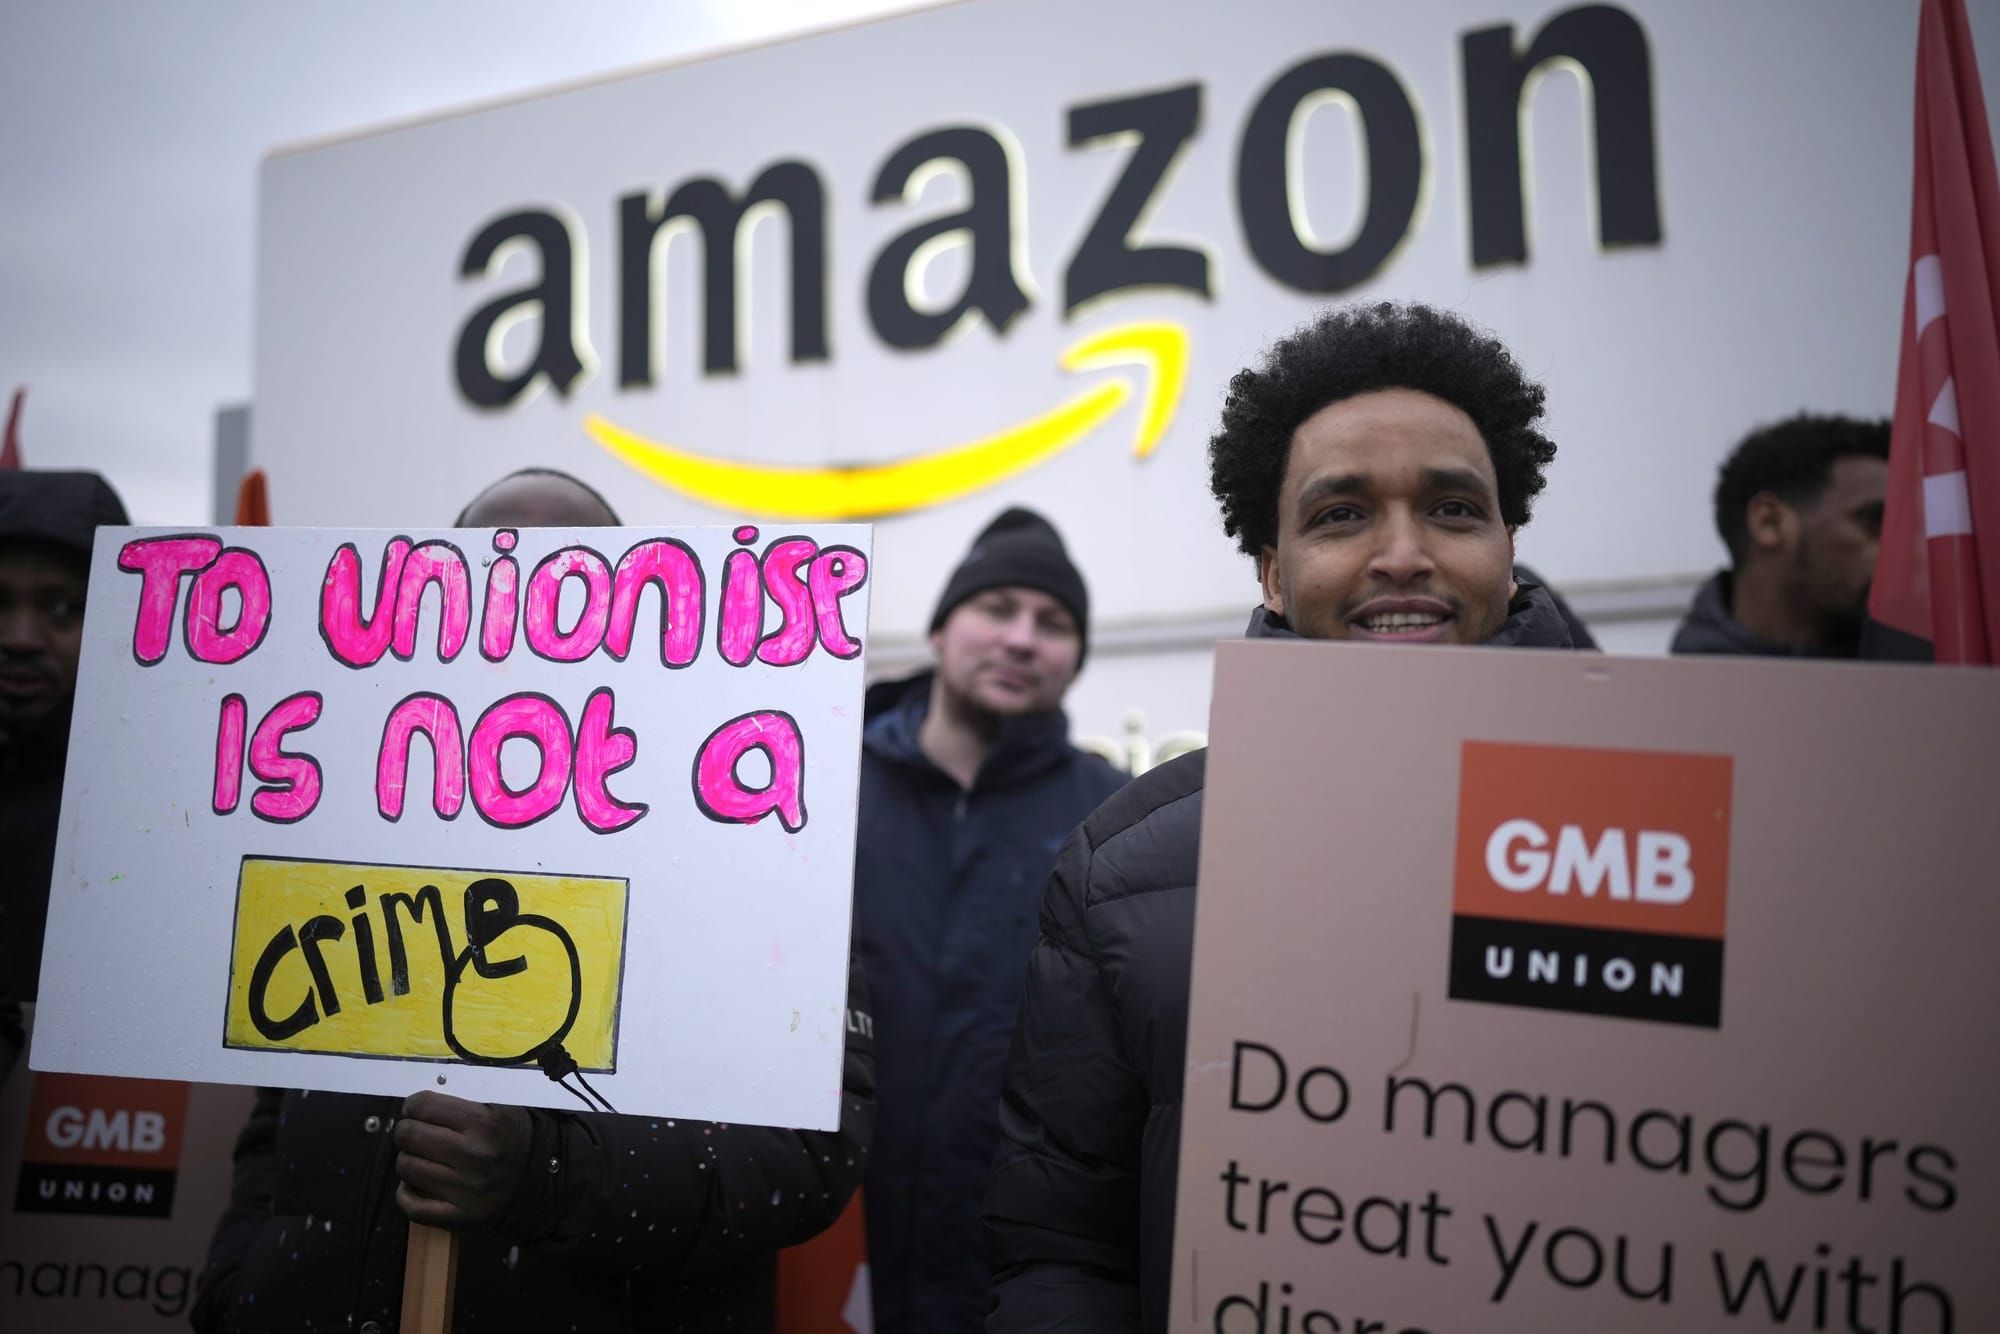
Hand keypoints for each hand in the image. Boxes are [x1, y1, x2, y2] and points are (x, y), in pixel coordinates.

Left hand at [393, 1091, 532, 1229]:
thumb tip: (415, 1104)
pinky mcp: (460, 1217)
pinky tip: (417, 1183)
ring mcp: (466, 1190)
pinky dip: (406, 1193)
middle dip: (407, 1131)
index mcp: (485, 1123)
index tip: (416, 1110)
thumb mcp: (497, 1108)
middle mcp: (475, 1156)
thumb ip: (459, 1102)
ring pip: (406, 1168)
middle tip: (417, 1134)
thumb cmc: (512, 1137)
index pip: (424, 1106)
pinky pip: (411, 1206)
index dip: (413, 1105)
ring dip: (409, 1160)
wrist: (539, 1178)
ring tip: (423, 1159)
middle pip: (409, 1136)